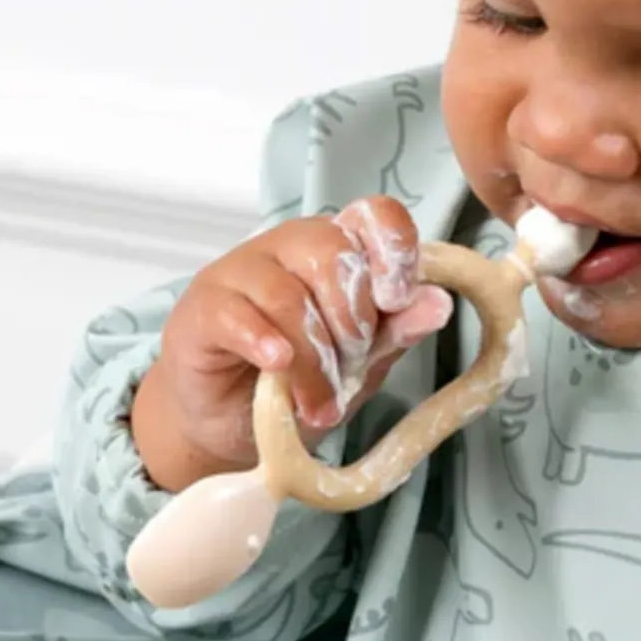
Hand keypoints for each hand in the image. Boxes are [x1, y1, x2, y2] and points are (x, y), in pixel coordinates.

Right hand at [131, 197, 452, 491]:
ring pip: (288, 293)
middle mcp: (290, 244)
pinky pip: (239, 314)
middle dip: (352, 322)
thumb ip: (396, 332)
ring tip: (319, 402)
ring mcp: (241, 270)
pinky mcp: (202, 306)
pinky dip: (265, 343)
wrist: (229, 426)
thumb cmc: (299, 383)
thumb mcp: (362, 366)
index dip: (394, 249)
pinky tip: (278, 367)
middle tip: (350, 370)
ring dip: (314, 358)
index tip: (397, 300)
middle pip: (334, 252)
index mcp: (339, 248)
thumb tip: (438, 303)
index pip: (374, 214)